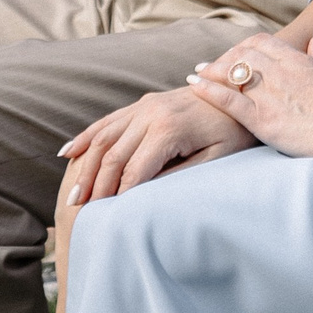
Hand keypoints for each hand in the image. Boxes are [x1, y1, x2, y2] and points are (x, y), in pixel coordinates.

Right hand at [58, 84, 258, 208]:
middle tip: (78, 213)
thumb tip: (144, 196)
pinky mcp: (144, 103)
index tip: (104, 220)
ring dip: (85, 167)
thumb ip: (179, 175)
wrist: (244, 92)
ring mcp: (145, 105)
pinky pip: (108, 121)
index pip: (134, 171)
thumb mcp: (215, 159)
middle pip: (112, 155)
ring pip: (104, 137)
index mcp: (168, 129)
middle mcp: (150, 113)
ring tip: (72, 195)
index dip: (117, 197)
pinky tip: (69, 154)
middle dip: (94, 186)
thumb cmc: (234, 131)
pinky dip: (87, 137)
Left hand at [185, 30, 312, 160]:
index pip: (263, 43)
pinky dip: (208, 90)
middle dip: (224, 60)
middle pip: (243, 55)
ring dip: (211, 72)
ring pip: (232, 74)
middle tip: (209, 67)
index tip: (234, 54)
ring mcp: (271, 95)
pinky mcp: (264, 119)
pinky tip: (194, 86)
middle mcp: (281, 73)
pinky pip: (229, 100)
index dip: (244, 46)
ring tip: (196, 76)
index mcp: (299, 60)